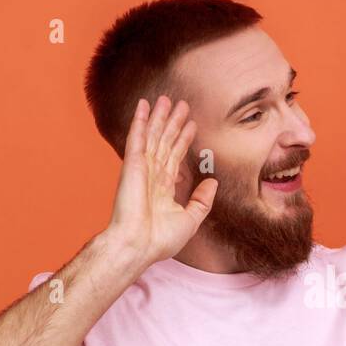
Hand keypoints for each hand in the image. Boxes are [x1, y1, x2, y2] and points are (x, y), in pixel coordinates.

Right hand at [104, 95, 217, 268]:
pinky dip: (140, 120)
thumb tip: (213, 182)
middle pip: (165, 142)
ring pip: (153, 135)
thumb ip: (202, 200)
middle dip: (173, 123)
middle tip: (182, 104)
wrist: (138, 246)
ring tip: (167, 99)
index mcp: (163, 188)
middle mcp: (152, 175)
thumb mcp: (191, 220)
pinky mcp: (132, 165)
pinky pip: (137, 138)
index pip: (175, 157)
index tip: (192, 125)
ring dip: (159, 117)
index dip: (183, 140)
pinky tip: (144, 105)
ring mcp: (141, 169)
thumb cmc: (160, 240)